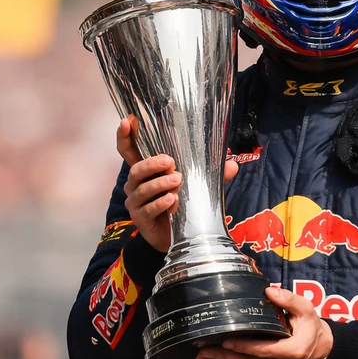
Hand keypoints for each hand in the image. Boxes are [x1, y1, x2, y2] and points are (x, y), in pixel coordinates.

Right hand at [117, 114, 238, 252]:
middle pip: (135, 169)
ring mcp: (136, 203)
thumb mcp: (197, 186)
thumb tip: (232, 164)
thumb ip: (210, 175)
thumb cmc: (183, 205)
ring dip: (159, 183)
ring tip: (177, 181)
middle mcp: (136, 185)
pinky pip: (147, 209)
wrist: (180, 237)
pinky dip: (160, 204)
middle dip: (152, 164)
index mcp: (146, 172)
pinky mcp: (140, 219)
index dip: (125, 136)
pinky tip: (171, 201)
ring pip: (142, 189)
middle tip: (170, 161)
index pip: (129, 151)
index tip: (127, 121)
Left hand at [196, 287, 331, 358]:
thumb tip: (269, 291)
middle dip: (224, 358)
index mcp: (293, 350)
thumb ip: (289, 299)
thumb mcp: (306, 309)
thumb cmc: (312, 327)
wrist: (323, 351)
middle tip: (203, 351)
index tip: (225, 341)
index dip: (244, 347)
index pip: (264, 350)